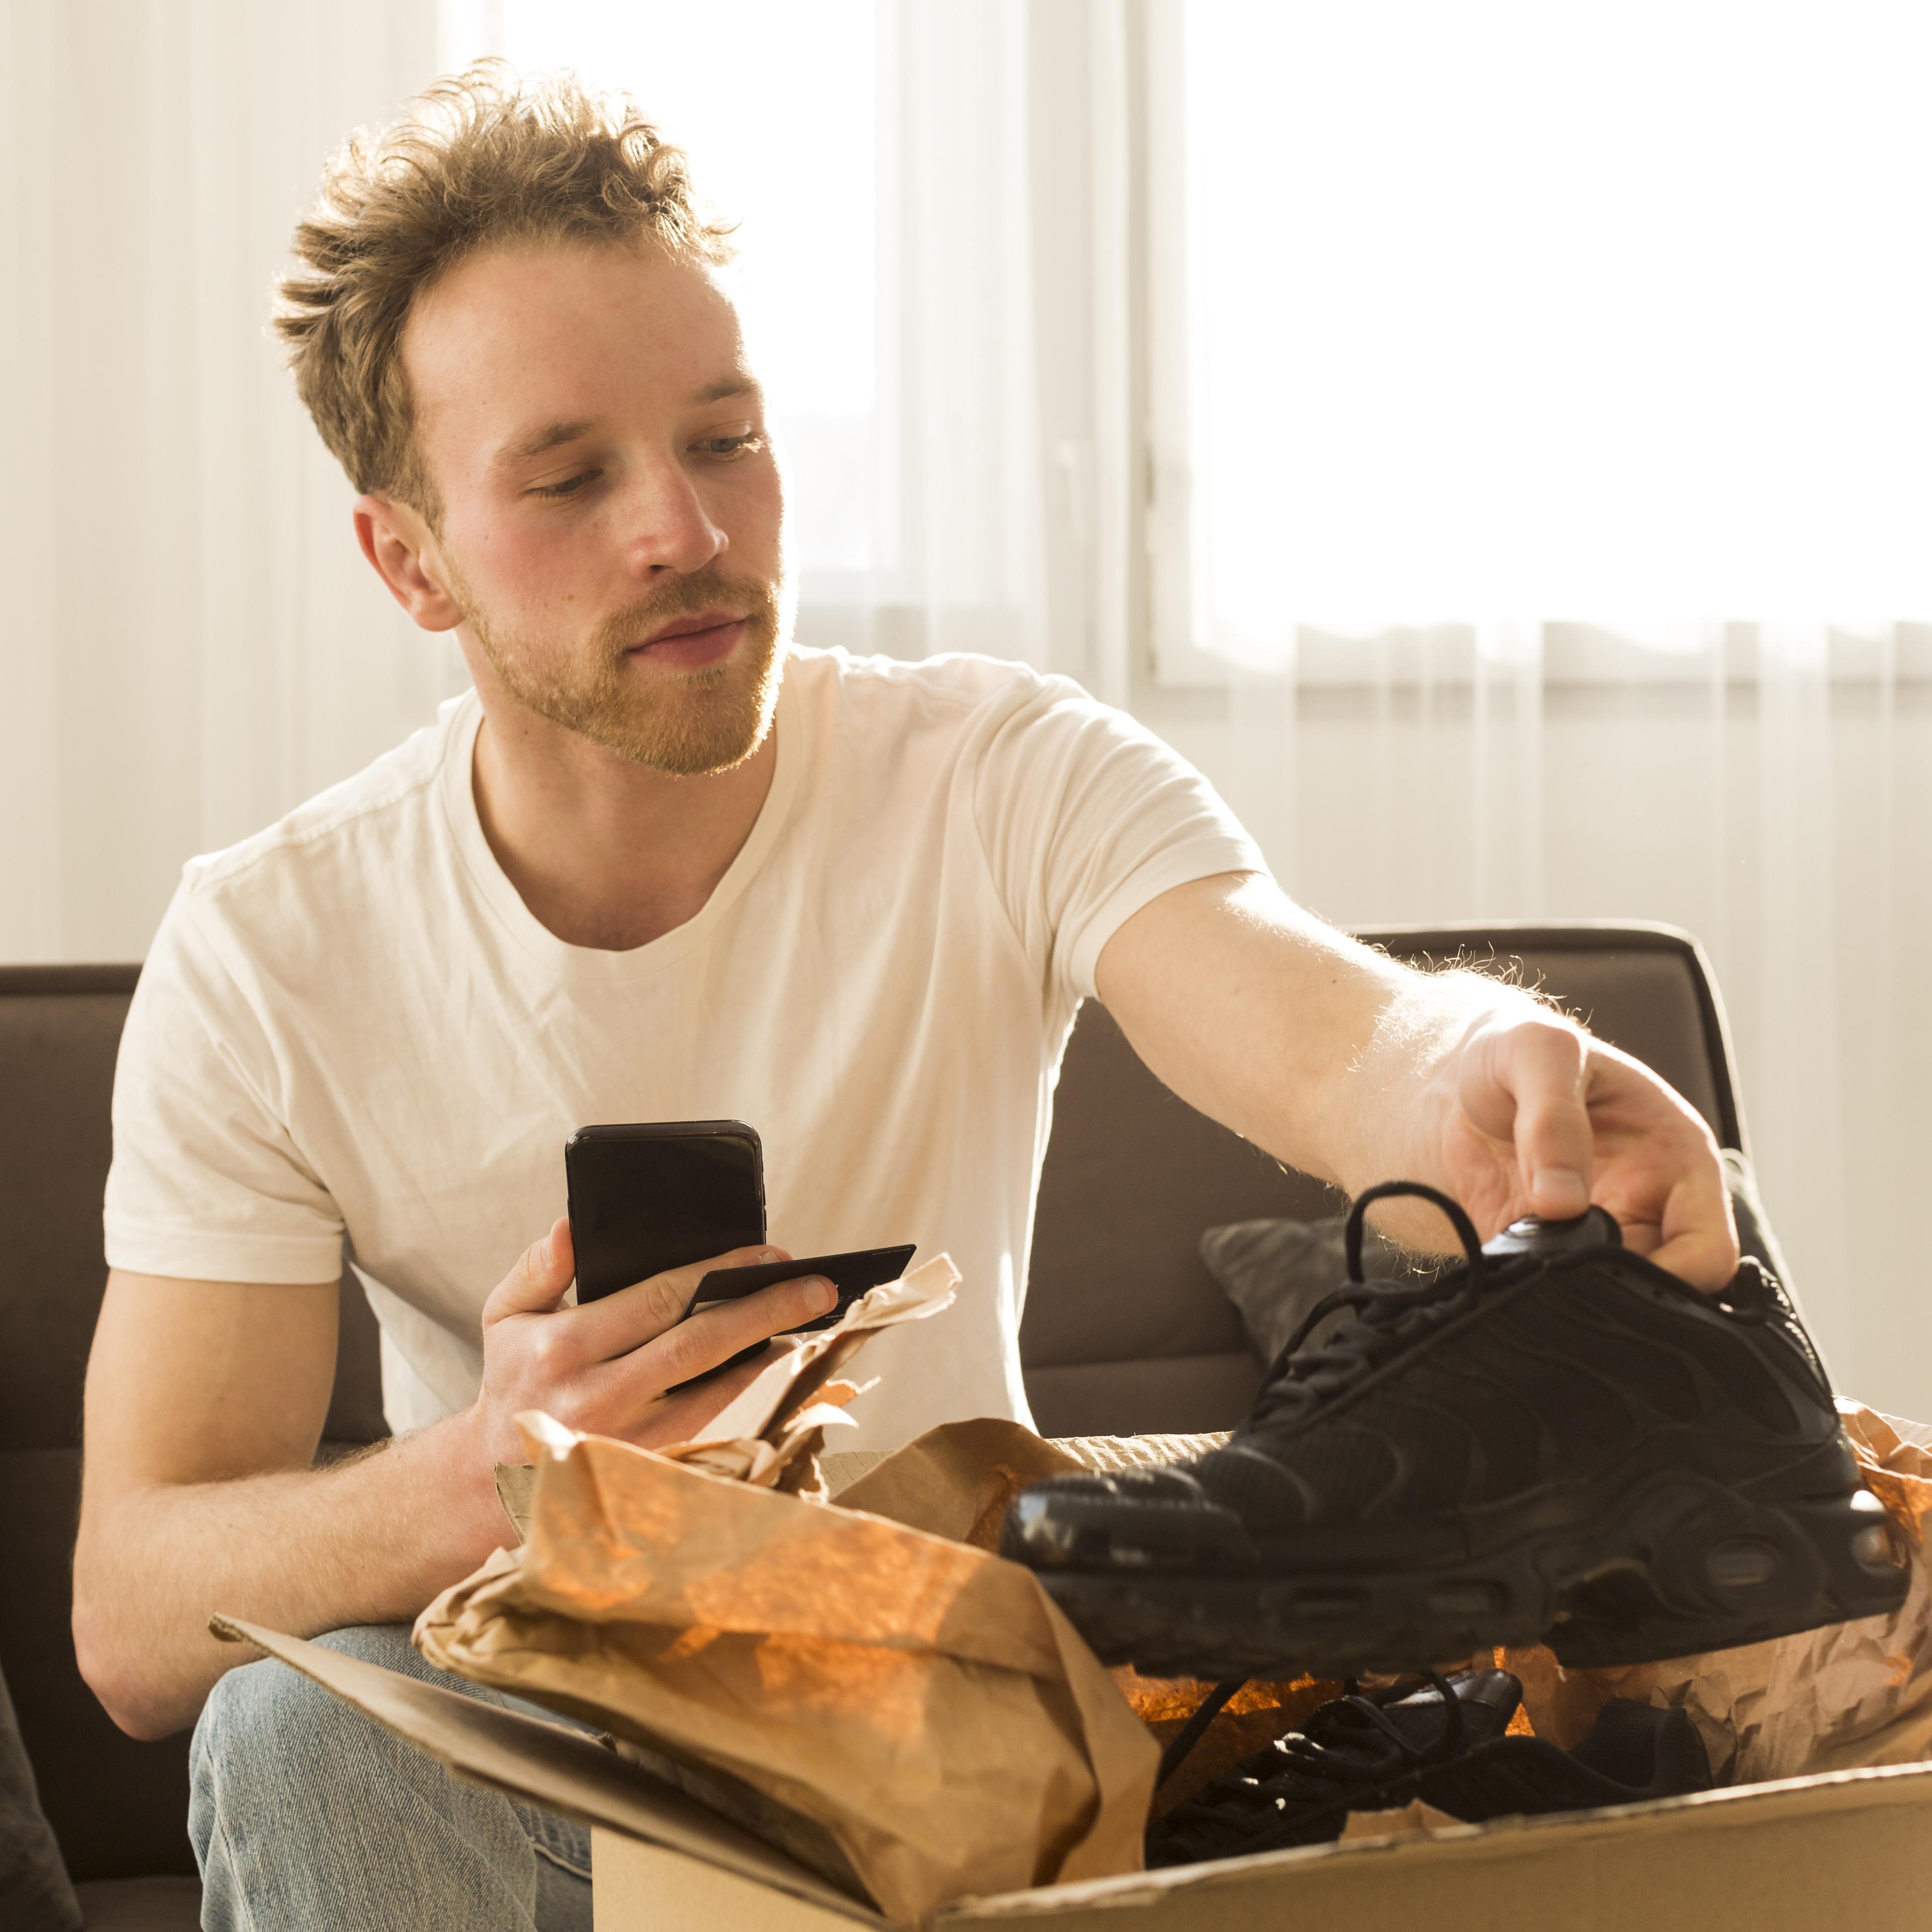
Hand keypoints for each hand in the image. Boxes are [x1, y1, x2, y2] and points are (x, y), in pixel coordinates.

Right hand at [465, 1219, 835, 1464]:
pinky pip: (716, 1440)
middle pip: (698, 1347)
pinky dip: (757, 1411)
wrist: (493, 1476)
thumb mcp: (505, 1316)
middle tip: (816, 1287)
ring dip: (773, 1366)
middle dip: (765, 1312)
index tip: (769, 1254)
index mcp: (564, 1348)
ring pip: (718, 1400)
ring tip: (815, 1332)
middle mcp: (596, 1399)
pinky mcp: (648, 1477)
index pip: (659, 1300)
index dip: (719, 1274)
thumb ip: (538, 1268)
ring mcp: (626, 1446)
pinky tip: (790, 1385)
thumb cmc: (512, 1381)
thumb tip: (569, 1228)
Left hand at [1436, 1010, 1739, 1289]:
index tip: (1613, 1266)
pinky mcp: (1541, 1259)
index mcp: (1676, 1162)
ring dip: (1573, 1302)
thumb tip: (1561, 1202)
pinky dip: (1528, 1302)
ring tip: (1529, 1274)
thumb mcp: (1535, 1052)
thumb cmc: (1510, 1053)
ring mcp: (1593, 1240)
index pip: (1710, 1252)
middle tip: (1563, 1277)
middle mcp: (1647, 1211)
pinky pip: (1548, 1301)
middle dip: (1620, 1297)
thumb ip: (1553, 1118)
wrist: (1451, 1080)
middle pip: (1662, 1293)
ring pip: (1609, 1304)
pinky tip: (1503, 1283)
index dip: (1677, 1274)